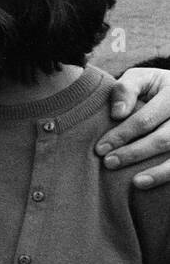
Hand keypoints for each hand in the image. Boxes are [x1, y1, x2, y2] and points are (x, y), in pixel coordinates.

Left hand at [97, 66, 169, 188]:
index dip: (122, 135)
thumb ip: (126, 89)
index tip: (100, 148)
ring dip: (159, 172)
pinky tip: (154, 184)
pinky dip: (169, 176)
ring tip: (136, 182)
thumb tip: (117, 114)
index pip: (145, 119)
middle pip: (163, 139)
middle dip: (134, 153)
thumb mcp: (142, 78)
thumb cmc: (156, 88)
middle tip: (109, 163)